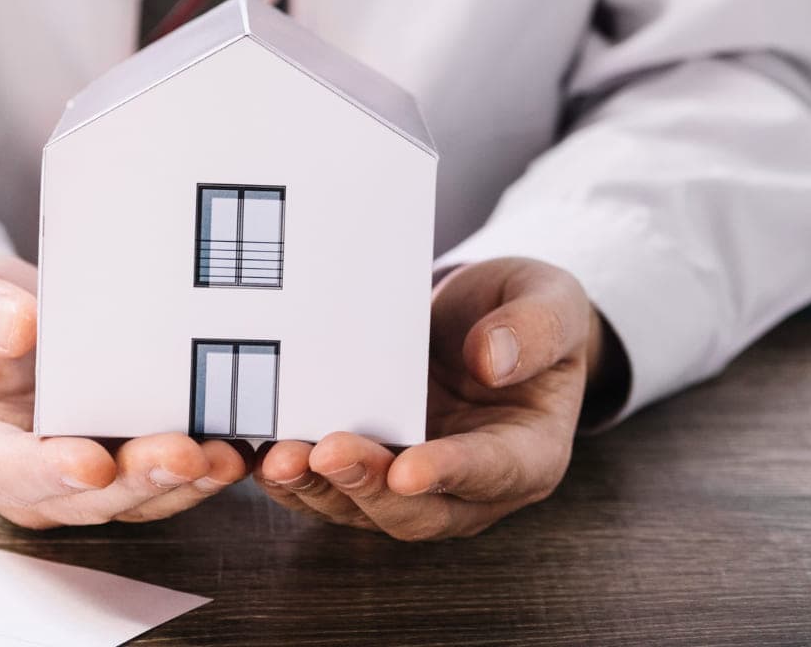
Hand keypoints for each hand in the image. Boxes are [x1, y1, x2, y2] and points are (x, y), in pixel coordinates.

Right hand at [0, 252, 249, 527]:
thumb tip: (17, 326)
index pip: (5, 471)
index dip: (48, 473)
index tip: (91, 462)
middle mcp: (29, 480)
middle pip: (85, 498)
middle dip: (138, 481)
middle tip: (184, 454)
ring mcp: (82, 477)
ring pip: (136, 498)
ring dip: (184, 483)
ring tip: (225, 456)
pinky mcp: (126, 460)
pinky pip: (167, 477)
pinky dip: (205, 467)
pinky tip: (242, 446)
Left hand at [255, 257, 622, 540]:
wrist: (489, 315)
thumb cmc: (527, 310)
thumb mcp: (551, 301)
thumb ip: (535, 328)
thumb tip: (491, 360)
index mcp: (529, 452)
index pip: (492, 473)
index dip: (451, 474)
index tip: (409, 469)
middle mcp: (470, 485)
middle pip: (417, 510)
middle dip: (366, 486)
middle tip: (325, 453)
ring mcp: (413, 480)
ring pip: (362, 508)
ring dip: (318, 489)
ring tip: (279, 459)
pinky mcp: (370, 464)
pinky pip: (328, 485)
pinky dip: (294, 476)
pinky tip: (258, 451)